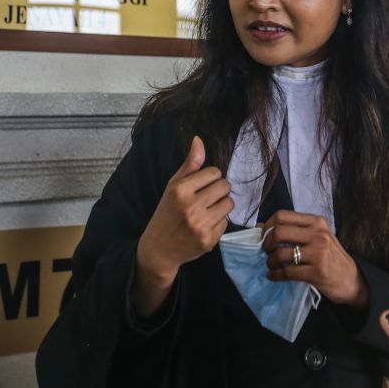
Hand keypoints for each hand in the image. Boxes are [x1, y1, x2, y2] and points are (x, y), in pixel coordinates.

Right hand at [133, 136, 233, 315]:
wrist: (159, 248)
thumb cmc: (167, 212)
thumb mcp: (173, 186)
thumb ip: (190, 164)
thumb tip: (199, 139)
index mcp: (180, 190)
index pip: (214, 172)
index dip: (210, 177)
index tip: (201, 185)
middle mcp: (190, 207)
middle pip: (225, 186)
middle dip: (219, 190)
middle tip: (207, 197)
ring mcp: (200, 225)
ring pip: (229, 203)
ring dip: (221, 205)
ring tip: (207, 210)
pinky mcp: (208, 240)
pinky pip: (226, 222)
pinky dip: (218, 222)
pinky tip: (205, 225)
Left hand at [259, 210, 369, 307]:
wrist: (352, 280)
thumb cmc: (331, 256)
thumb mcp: (316, 237)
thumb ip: (293, 230)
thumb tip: (260, 226)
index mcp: (316, 222)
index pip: (282, 215)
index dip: (268, 226)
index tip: (265, 236)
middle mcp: (318, 234)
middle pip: (278, 232)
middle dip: (266, 244)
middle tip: (267, 252)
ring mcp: (318, 253)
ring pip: (280, 253)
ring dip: (270, 261)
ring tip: (271, 265)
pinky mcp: (316, 272)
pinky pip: (287, 272)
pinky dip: (275, 275)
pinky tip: (273, 276)